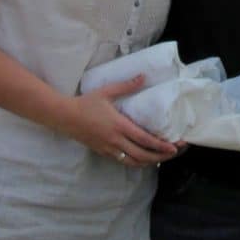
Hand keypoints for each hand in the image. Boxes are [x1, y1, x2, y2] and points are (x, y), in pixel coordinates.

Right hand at [63, 75, 179, 166]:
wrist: (64, 116)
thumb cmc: (86, 103)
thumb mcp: (107, 91)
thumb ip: (127, 85)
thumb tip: (144, 76)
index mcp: (119, 126)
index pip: (145, 140)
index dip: (161, 145)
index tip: (175, 146)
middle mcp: (115, 141)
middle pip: (142, 155)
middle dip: (161, 156)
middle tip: (175, 152)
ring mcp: (109, 149)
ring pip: (133, 162)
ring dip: (150, 161)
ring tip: (163, 157)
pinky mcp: (103, 152)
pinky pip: (123, 161)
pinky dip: (137, 162)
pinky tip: (145, 159)